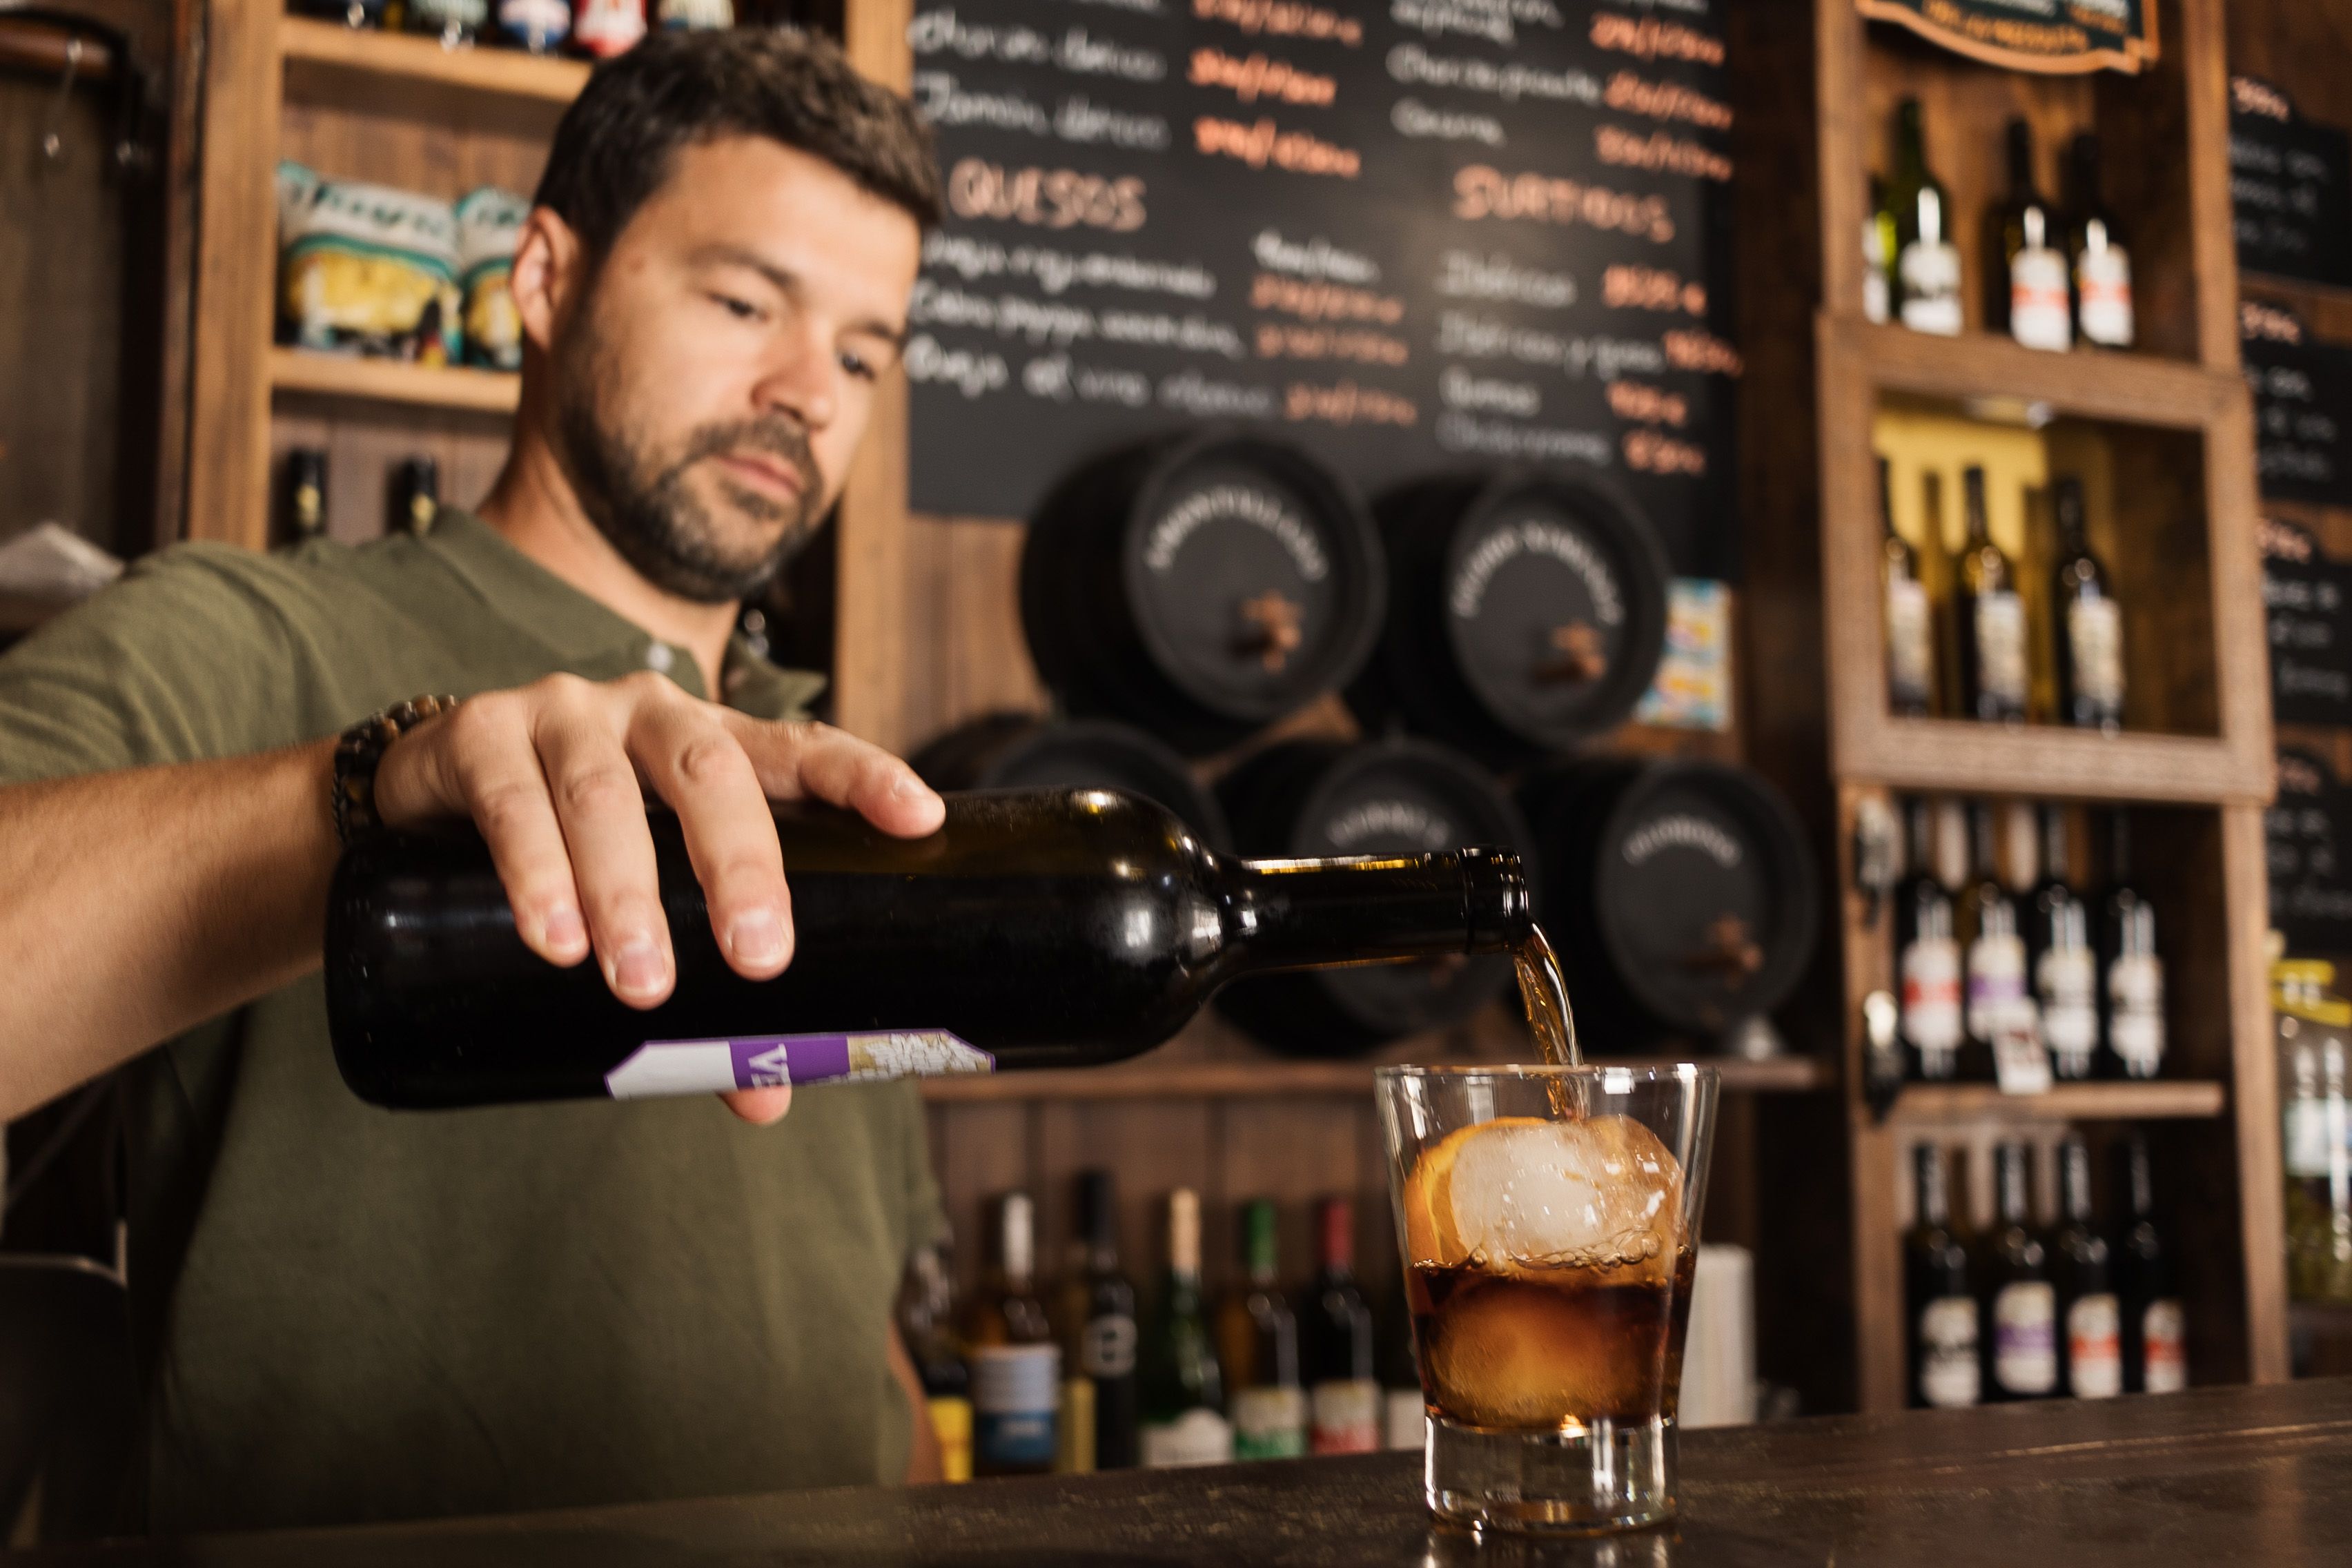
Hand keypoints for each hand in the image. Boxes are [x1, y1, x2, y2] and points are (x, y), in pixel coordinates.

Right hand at [370, 672, 944, 1123]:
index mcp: (712, 742)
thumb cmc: (572, 842)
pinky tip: (553, 937)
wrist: (425, 797)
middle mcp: (648, 713)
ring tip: (641, 982)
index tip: (920, 818)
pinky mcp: (478, 734)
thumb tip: (764, 1098)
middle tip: (759, 958)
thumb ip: (707, 992)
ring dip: (625, 891)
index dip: (863, 777)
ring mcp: (562, 714)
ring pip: (603, 795)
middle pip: (709, 773)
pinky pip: (510, 801)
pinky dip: (533, 873)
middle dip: (740, 865)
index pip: (801, 751)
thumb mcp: (649, 894)